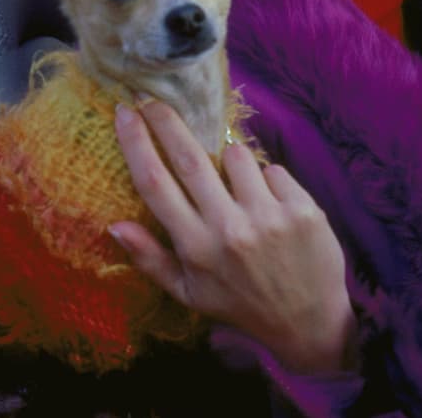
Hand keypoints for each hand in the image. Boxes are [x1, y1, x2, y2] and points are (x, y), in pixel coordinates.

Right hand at [110, 100, 355, 373]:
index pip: (155, 184)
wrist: (308, 322)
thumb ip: (150, 259)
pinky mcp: (303, 209)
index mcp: (196, 247)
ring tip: (238, 188)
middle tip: (154, 100)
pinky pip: (274, 170)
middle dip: (167, 121)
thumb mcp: (189, 293)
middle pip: (189, 158)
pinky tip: (272, 207)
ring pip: (237, 156)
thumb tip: (114, 225)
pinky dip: (269, 181)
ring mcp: (268, 217)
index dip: (136, 142)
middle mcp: (229, 229)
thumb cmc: (240, 303)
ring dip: (232, 161)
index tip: (124, 112)